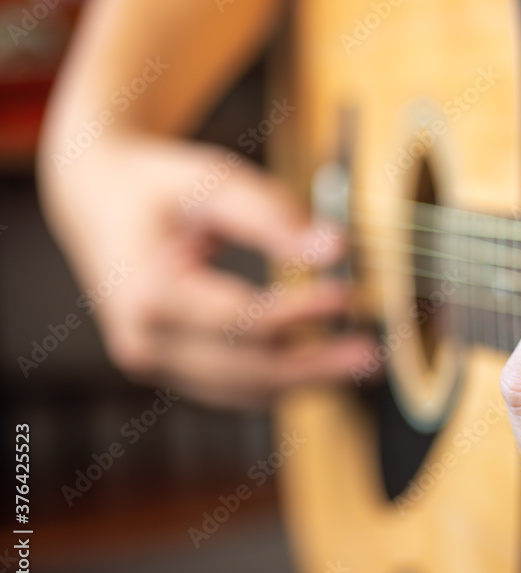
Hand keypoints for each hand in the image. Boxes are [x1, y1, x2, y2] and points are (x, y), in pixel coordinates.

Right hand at [42, 137, 375, 407]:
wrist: (97, 200)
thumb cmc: (161, 186)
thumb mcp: (213, 182)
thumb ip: (272, 216)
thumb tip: (335, 250)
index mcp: (148, 293)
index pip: (240, 319)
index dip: (300, 312)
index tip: (347, 296)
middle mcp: (145, 341)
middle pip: (246, 370)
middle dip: (314, 365)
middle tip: (371, 354)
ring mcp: (154, 362)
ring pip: (244, 389)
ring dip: (306, 381)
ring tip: (361, 363)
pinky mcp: (173, 368)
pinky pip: (234, 388)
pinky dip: (281, 380)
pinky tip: (326, 365)